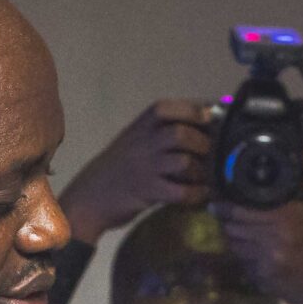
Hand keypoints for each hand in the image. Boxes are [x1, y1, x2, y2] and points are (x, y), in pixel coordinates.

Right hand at [57, 100, 216, 243]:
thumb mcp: (135, 137)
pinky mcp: (147, 192)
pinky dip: (196, 194)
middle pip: (181, 133)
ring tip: (205, 176)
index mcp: (142, 124)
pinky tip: (200, 194)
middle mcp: (143, 142)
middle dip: (203, 143)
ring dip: (201, 170)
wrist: (90, 195)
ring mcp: (145, 167)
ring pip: (183, 161)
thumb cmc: (119, 165)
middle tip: (211, 153)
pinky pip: (180, 192)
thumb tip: (205, 116)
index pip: (172, 108)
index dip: (197, 111)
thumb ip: (162, 127)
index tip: (212, 118)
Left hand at [211, 144, 302, 303]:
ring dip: (231, 235)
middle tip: (220, 208)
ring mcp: (263, 264)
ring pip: (234, 245)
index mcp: (285, 220)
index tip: (217, 197)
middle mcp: (270, 242)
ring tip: (231, 225)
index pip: (241, 211)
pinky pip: (241, 262)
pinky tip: (246, 245)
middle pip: (232, 227)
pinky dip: (241, 252)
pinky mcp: (260, 279)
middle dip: (225, 218)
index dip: (225, 204)